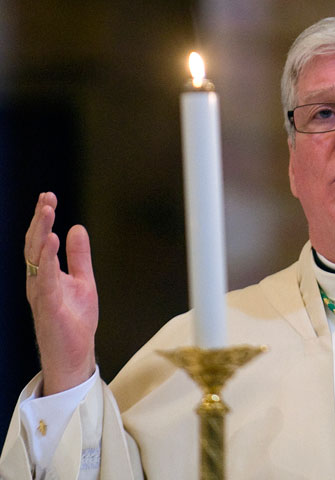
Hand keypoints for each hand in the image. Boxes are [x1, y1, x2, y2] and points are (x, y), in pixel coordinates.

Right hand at [24, 192, 97, 395]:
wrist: (73, 355)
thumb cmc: (74, 321)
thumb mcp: (83, 281)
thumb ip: (78, 256)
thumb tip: (77, 228)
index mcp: (45, 274)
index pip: (40, 241)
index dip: (42, 219)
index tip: (47, 197)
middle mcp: (38, 281)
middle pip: (35, 245)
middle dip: (40, 220)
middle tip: (46, 198)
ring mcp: (41, 293)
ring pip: (36, 258)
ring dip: (41, 233)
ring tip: (48, 212)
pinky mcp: (49, 306)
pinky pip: (46, 279)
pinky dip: (48, 259)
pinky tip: (51, 242)